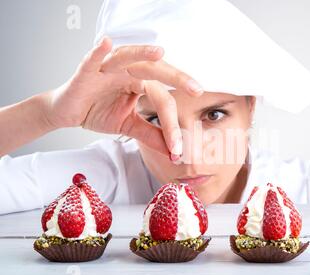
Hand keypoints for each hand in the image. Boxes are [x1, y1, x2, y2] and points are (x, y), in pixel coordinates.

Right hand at [45, 37, 202, 156]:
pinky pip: (92, 59)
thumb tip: (174, 152)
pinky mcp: (86, 71)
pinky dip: (98, 51)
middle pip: (156, 71)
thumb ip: (151, 134)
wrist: (68, 113)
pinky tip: (105, 43)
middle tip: (197, 89)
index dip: (171, 124)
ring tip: (159, 53)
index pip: (163, 100)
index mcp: (141, 83)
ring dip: (142, 53)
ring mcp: (108, 69)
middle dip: (177, 79)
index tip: (178, 150)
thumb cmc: (99, 111)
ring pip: (128, 57)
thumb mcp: (129, 125)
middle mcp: (128, 72)